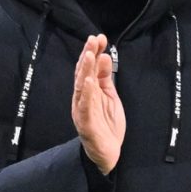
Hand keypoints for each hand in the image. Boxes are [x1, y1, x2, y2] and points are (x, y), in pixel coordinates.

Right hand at [71, 35, 124, 174]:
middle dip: (88, 55)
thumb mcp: (109, 96)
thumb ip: (105, 78)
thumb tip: (104, 56)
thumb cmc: (107, 124)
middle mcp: (82, 99)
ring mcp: (82, 111)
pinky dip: (86, 94)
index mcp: (87, 92)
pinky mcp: (86, 124)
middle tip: (94, 40)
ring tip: (90, 55)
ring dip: (85, 70)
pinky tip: (89, 82)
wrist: (107, 153)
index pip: (88, 68)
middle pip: (82, 74)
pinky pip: (84, 107)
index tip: (100, 38)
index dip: (92, 52)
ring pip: (81, 88)